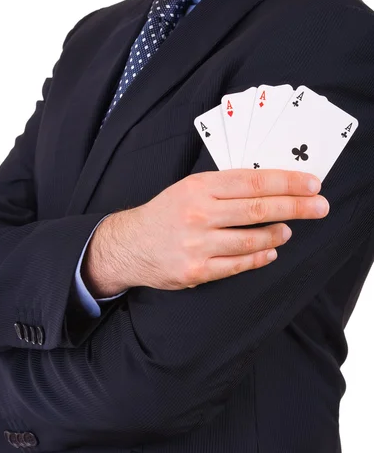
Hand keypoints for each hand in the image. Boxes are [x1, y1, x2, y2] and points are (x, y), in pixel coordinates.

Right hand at [82, 169, 328, 295]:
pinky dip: (259, 257)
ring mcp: (198, 245)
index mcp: (199, 188)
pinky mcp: (196, 270)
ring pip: (251, 239)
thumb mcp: (189, 188)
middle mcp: (199, 214)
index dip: (287, 182)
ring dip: (277, 234)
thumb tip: (270, 186)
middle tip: (321, 207)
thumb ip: (225, 186)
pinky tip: (271, 250)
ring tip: (289, 230)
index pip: (253, 182)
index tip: (312, 184)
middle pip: (258, 209)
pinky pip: (238, 265)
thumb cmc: (166, 213)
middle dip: (296, 207)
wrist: (131, 245)